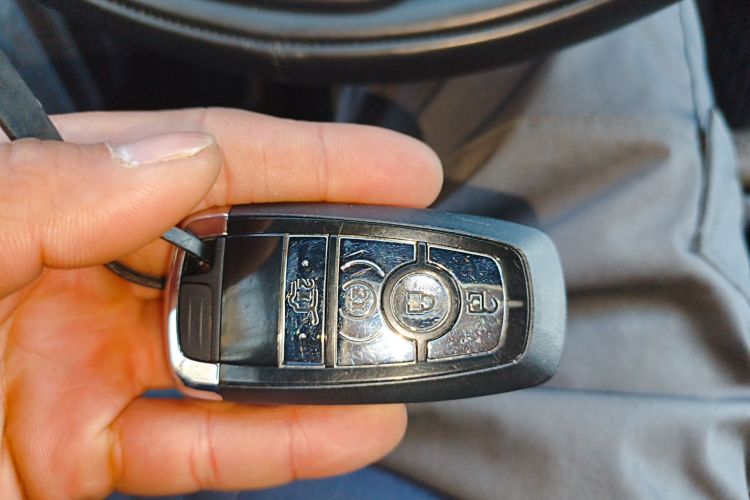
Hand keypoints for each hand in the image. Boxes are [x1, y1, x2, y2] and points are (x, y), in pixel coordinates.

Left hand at [0, 108, 441, 496]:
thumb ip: (50, 191)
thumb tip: (178, 159)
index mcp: (42, 200)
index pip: (198, 158)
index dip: (306, 160)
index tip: (394, 170)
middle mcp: (71, 276)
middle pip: (232, 250)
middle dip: (327, 250)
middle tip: (403, 258)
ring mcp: (82, 366)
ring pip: (231, 355)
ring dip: (318, 359)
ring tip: (394, 353)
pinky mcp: (86, 451)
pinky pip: (202, 447)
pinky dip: (280, 441)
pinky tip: (346, 426)